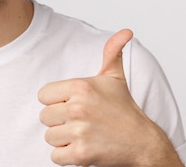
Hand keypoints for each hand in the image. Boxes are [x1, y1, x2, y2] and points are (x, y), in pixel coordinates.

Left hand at [38, 29, 181, 166]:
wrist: (142, 143)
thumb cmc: (124, 110)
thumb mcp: (116, 78)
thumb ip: (112, 52)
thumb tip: (125, 31)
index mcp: (80, 87)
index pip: (43, 95)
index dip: (56, 101)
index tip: (73, 104)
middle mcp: (78, 108)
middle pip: (45, 116)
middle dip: (60, 121)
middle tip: (81, 121)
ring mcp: (79, 132)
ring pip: (49, 136)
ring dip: (63, 139)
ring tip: (83, 134)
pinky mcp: (81, 154)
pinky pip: (56, 156)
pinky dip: (66, 156)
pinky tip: (83, 148)